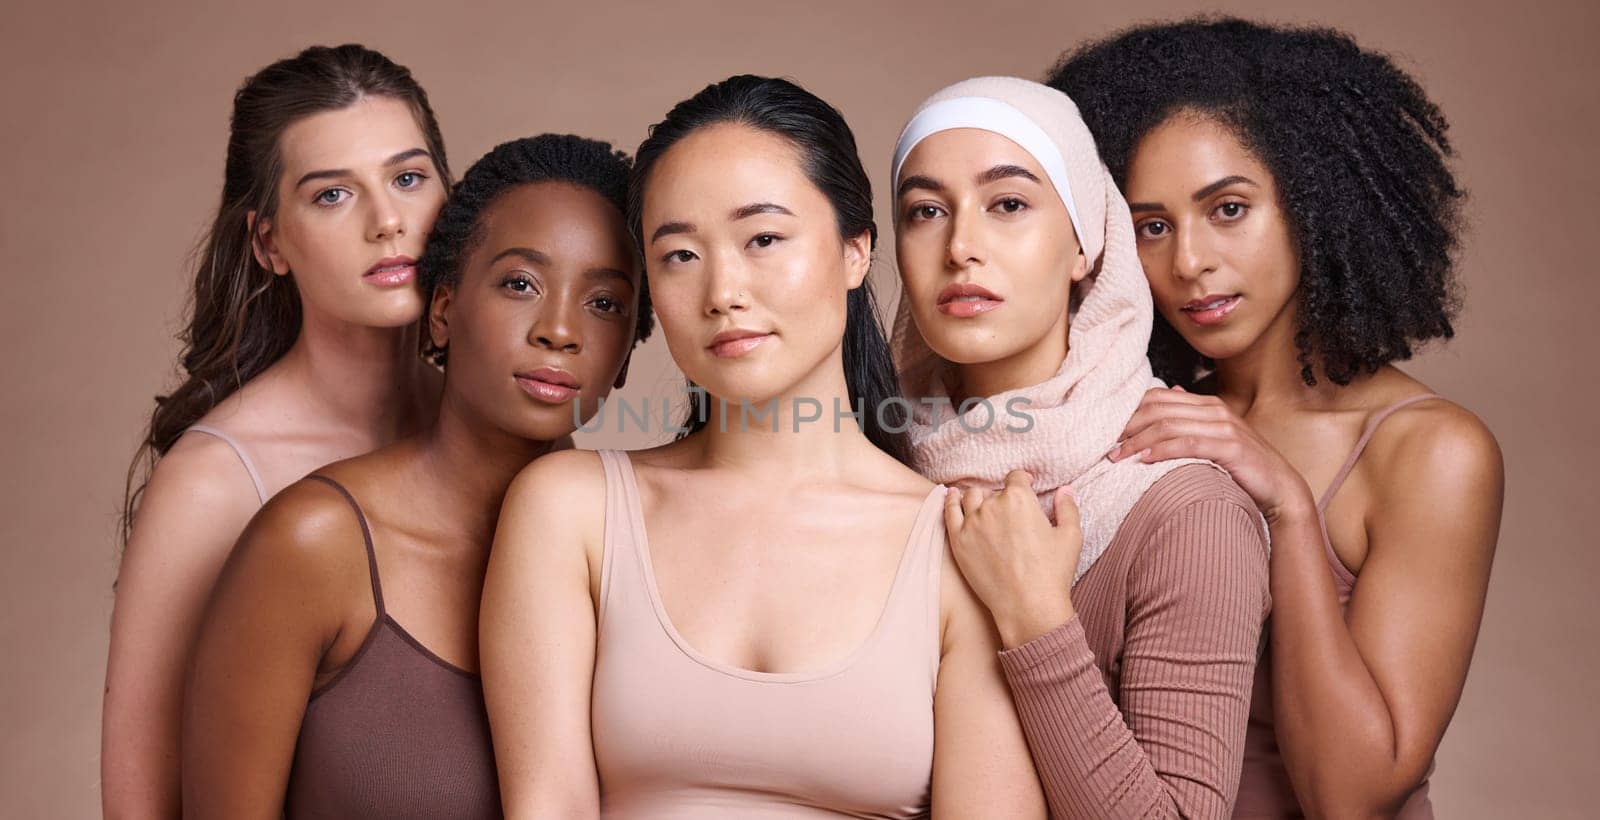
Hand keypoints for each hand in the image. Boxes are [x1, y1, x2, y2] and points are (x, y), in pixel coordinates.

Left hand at [944, 470, 1081, 648]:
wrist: (1028, 606)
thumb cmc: (1052, 573)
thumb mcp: (1070, 536)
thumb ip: (1068, 508)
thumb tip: (1065, 490)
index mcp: (1020, 499)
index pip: (1016, 477)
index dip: (1022, 480)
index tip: (1025, 485)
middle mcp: (992, 505)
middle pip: (993, 490)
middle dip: (1002, 497)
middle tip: (1009, 513)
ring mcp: (972, 522)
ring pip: (970, 497)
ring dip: (978, 498)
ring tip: (983, 505)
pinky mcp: (958, 540)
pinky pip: (949, 511)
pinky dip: (950, 500)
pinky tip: (952, 496)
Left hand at [1110, 386, 1313, 522]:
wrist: (1279, 487)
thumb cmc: (1241, 466)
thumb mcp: (1214, 439)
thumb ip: (1191, 419)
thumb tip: (1172, 392)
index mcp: (1207, 405)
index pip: (1158, 397)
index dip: (1129, 411)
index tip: (1106, 430)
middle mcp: (1214, 410)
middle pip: (1158, 409)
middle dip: (1127, 425)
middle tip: (1104, 444)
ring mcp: (1224, 427)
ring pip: (1169, 425)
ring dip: (1138, 440)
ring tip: (1117, 455)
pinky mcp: (1230, 447)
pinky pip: (1188, 444)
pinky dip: (1163, 450)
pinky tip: (1145, 460)